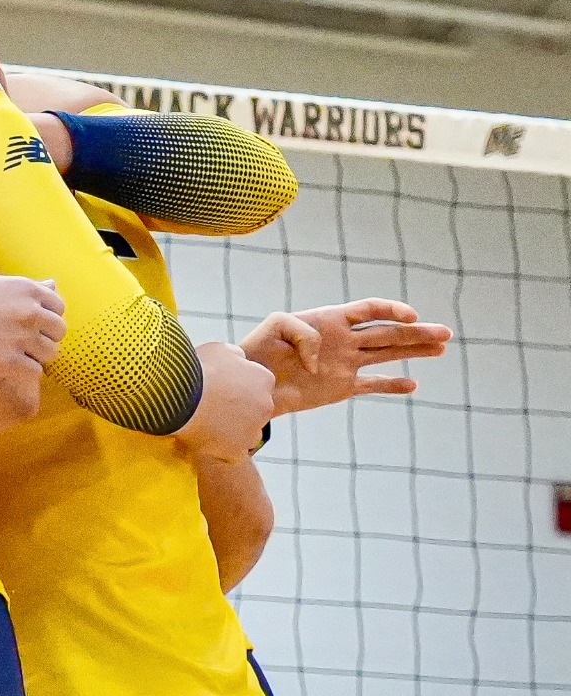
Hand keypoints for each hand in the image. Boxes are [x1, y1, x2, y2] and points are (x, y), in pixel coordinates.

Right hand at [0, 275, 65, 378]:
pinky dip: (24, 372)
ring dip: (36, 356)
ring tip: (15, 355)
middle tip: (25, 341)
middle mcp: (31, 313)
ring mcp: (24, 338)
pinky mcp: (13, 363)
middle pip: (58, 331)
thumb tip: (53, 285)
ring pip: (51, 353)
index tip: (34, 323)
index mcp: (27, 290)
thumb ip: (27, 288)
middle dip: (45, 337)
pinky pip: (35, 372)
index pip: (58, 306)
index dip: (47, 316)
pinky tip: (7, 366)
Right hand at [173, 343, 276, 460]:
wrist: (180, 394)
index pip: (259, 383)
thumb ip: (235, 356)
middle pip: (255, 409)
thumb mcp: (219, 349)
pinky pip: (230, 451)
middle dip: (239, 407)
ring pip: (245, 432)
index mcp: (264, 379)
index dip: (239, 385)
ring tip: (205, 421)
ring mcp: (253, 431)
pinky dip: (218, 446)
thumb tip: (237, 361)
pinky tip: (202, 436)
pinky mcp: (237, 451)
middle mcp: (266, 406)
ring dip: (231, 428)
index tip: (222, 385)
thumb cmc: (198, 368)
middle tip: (212, 403)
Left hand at [242, 299, 447, 415]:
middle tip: (446, 333)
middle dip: (417, 332)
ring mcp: (345, 363)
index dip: (392, 310)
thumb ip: (303, 333)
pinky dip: (392, 385)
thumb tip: (324, 361)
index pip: (369, 310)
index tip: (411, 316)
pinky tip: (413, 385)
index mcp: (330, 320)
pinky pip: (373, 384)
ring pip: (387, 354)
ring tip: (441, 348)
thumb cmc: (260, 347)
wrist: (252, 379)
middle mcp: (343, 339)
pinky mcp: (341, 386)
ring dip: (414, 351)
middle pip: (387, 332)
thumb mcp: (277, 325)